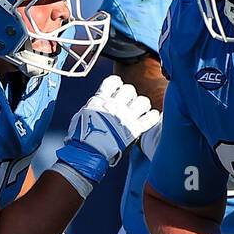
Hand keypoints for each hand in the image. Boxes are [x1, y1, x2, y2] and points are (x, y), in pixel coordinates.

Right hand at [53, 76, 160, 191]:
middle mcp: (115, 105)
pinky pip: (150, 118)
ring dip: (142, 104)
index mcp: (101, 100)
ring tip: (140, 110)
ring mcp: (127, 117)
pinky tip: (152, 116)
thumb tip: (94, 107)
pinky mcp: (135, 129)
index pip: (112, 82)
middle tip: (129, 102)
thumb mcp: (82, 116)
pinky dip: (153, 116)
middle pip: (129, 90)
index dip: (116, 83)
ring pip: (143, 101)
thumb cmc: (81, 137)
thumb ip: (93, 108)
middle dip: (130, 95)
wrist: (89, 151)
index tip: (118, 86)